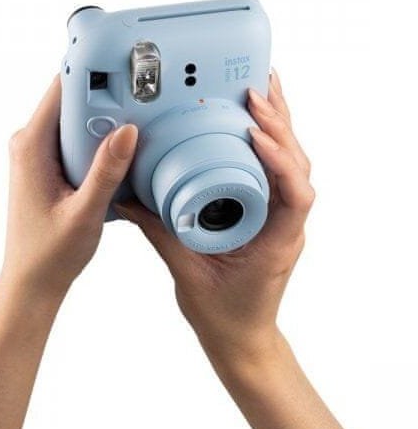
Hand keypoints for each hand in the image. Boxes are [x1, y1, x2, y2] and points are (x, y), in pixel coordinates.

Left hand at [3, 75, 137, 298]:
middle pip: (71, 102)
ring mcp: (39, 156)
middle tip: (138, 108)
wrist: (33, 280)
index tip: (122, 72)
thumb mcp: (85, 213)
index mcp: (31, 147)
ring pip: (75, 122)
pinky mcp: (49, 168)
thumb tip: (127, 132)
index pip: (60, 90)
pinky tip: (117, 158)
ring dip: (103, 126)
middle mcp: (30, 145)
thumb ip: (106, 172)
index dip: (91, 75)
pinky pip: (75, 142)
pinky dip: (96, 145)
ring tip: (132, 133)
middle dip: (104, 101)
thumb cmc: (50, 252)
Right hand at [115, 70, 313, 367]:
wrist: (240, 337)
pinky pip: (276, 176)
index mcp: (276, 244)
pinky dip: (269, 147)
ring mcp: (282, 222)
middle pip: (298, 167)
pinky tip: (252, 126)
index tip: (253, 131)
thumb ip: (160, 232)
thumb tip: (130, 198)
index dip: (279, 157)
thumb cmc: (222, 316)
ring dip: (279, 129)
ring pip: (292, 166)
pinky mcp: (270, 219)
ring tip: (258, 94)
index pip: (296, 193)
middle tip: (253, 91)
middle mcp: (287, 228)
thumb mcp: (187, 273)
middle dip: (279, 126)